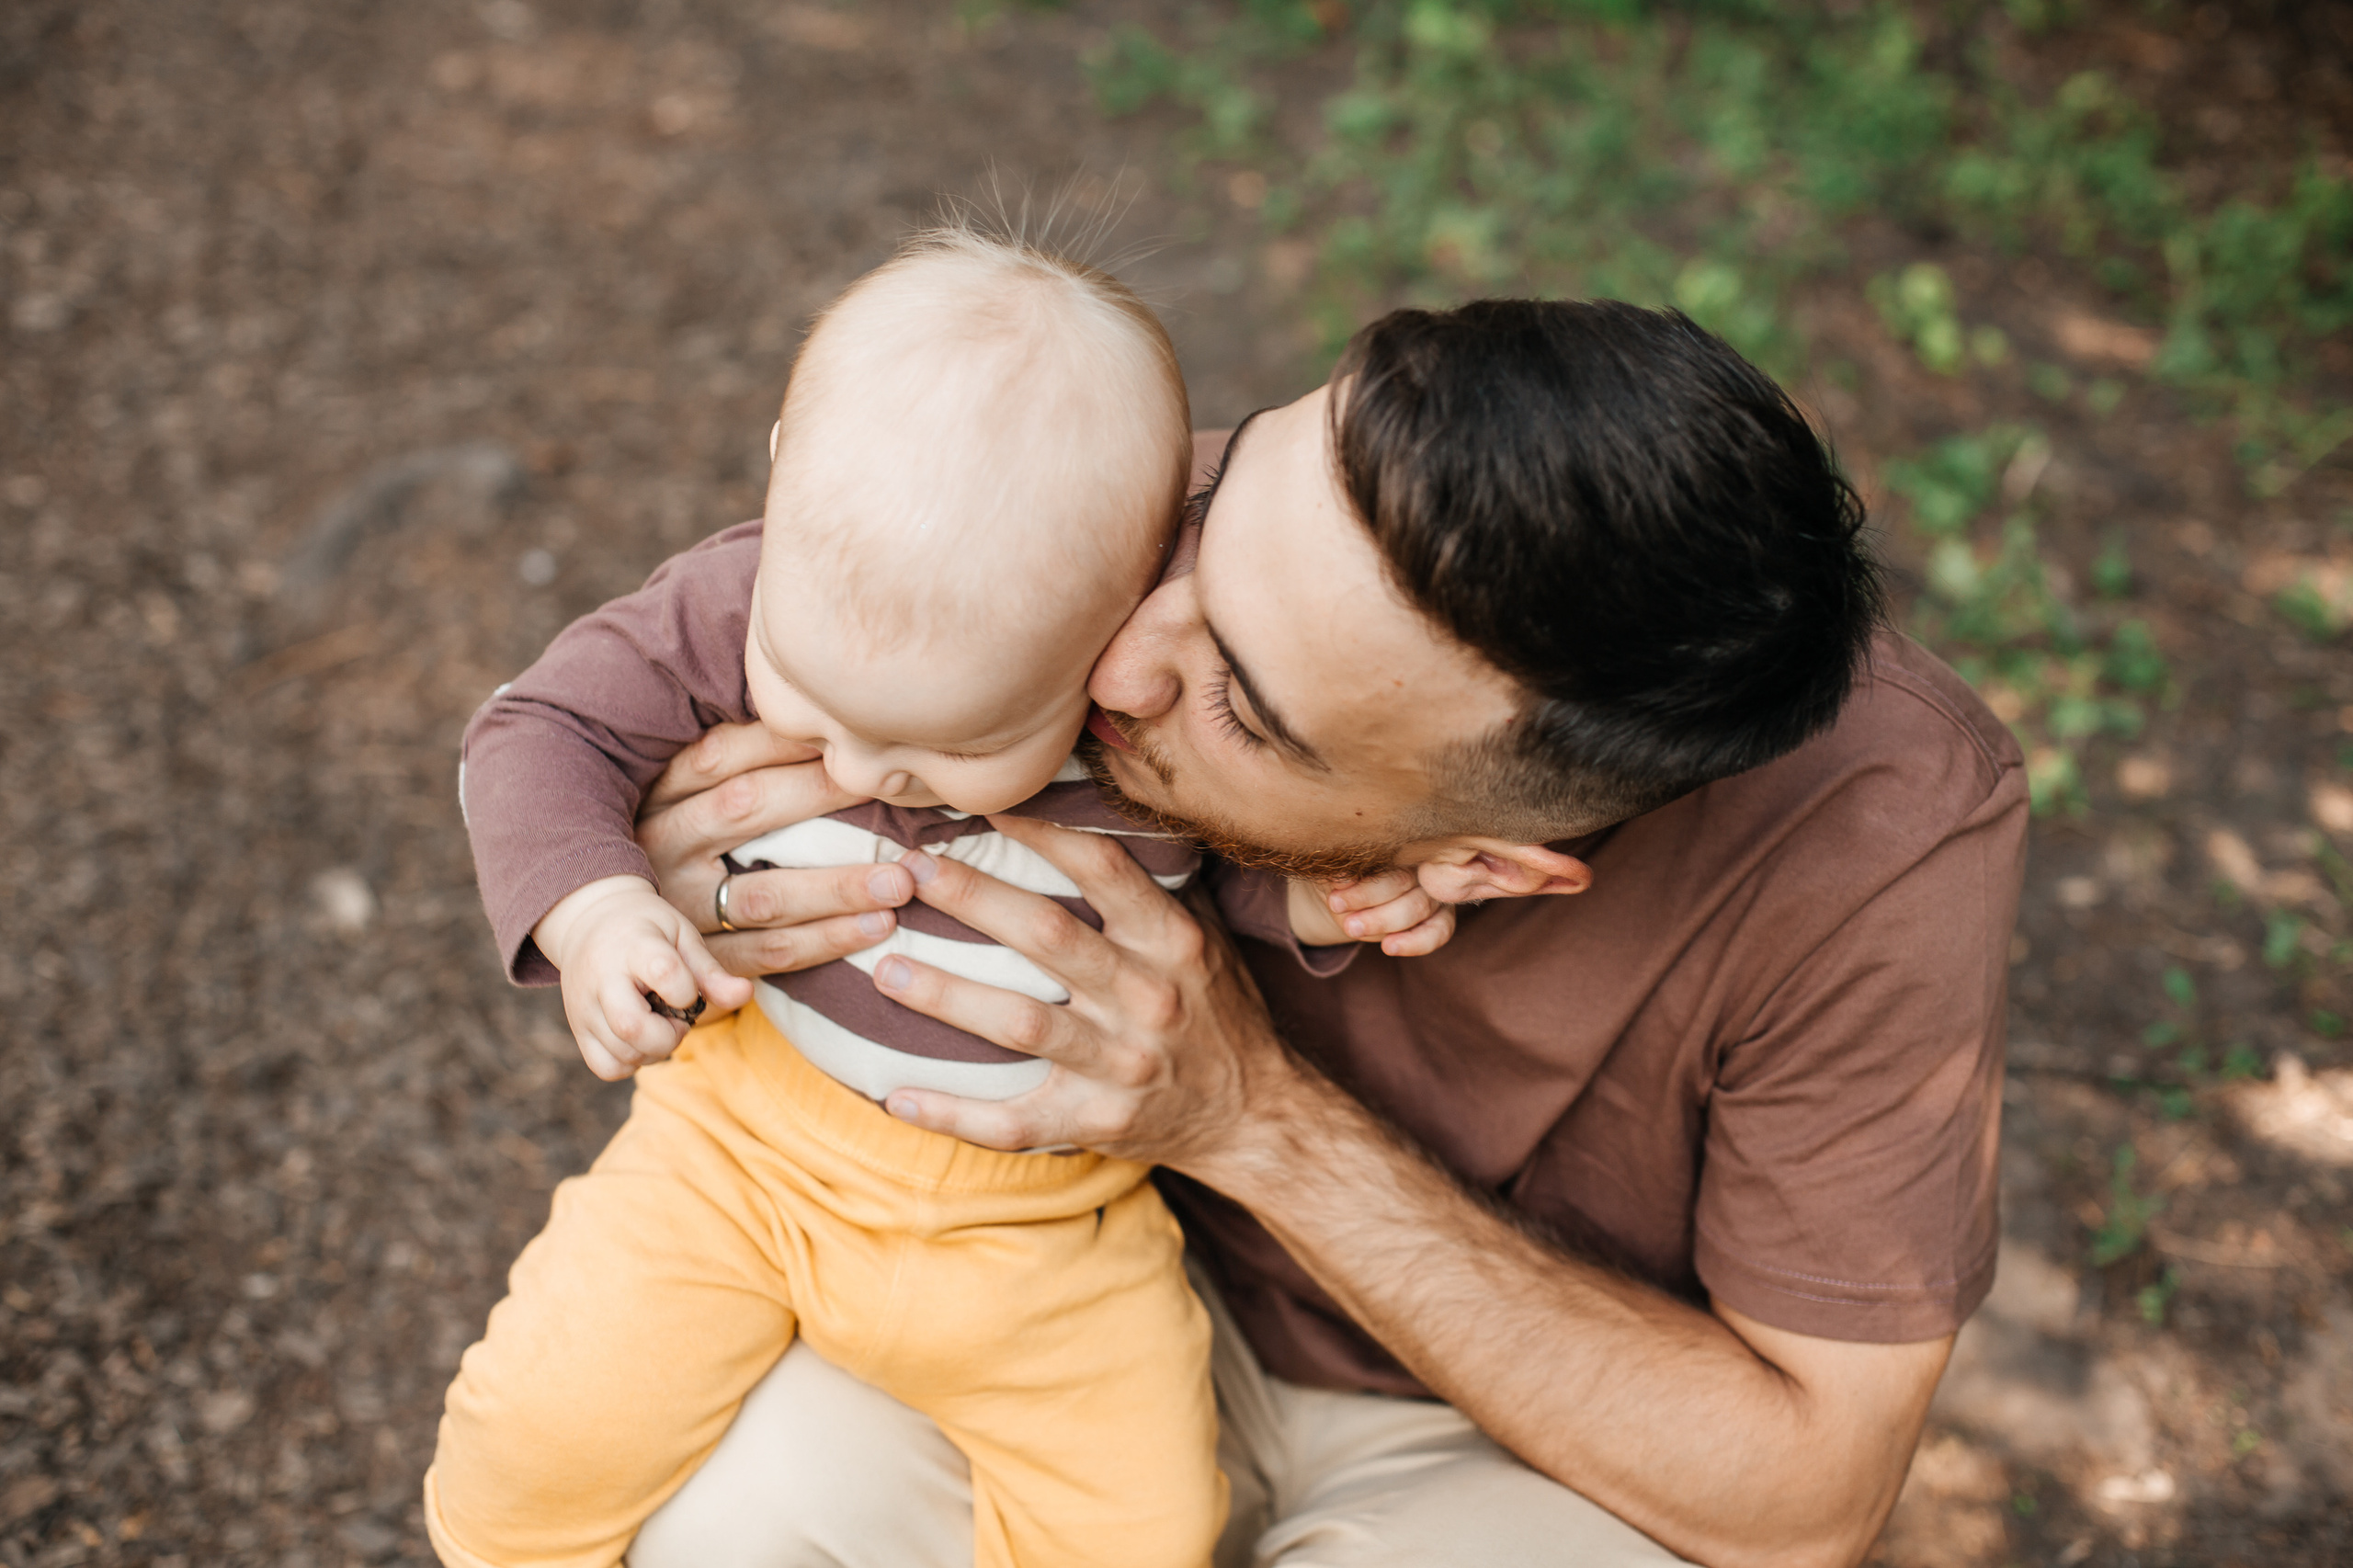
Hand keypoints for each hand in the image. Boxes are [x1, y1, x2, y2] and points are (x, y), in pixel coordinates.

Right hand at [533, 876, 752, 1079]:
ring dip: (654, 1051)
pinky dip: (631, 1063)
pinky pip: (606, 1067)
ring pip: (622, 1053)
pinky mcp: (578, 1029)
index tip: (687, 990)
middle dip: (669, 1037)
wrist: (591, 920)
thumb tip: (745, 995)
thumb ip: (712, 971)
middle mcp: (601, 978)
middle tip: (676, 1020)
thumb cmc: (648, 930)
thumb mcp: (682, 937)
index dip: (686, 990)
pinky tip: (640, 1041)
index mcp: (634, 946)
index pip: (664, 973)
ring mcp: (584, 1007)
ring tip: (659, 1025)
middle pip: (633, 1027)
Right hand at [635, 721, 913, 976]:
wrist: (616, 941)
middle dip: (822, 793)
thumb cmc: (671, 845)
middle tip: (891, 785)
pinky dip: (826, 941)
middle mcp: (662, 848)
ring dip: (838, 887)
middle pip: (745, 810)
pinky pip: (769, 953)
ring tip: (900, 881)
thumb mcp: (676, 797)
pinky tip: (878, 927)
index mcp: (656, 796)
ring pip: (765, 894)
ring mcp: (679, 909)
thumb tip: (806, 709)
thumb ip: (729, 760)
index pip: (719, 754)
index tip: (847, 726)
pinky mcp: (701, 961)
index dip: (782, 737)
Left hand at [861, 816, 1308, 1171]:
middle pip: (1046, 937)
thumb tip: (1091, 807)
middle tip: (908, 868)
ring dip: (945, 996)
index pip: (1102, 869)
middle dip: (971, 897)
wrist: (1255, 1115)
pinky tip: (896, 1097)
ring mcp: (1120, 1066)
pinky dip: (952, 1113)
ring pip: (1019, 1025)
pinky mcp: (1095, 1123)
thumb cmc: (1218, 1011)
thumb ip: (1151, 884)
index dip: (1040, 832)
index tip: (982, 807)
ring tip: (884, 968)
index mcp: (1173, 943)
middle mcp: (1149, 999)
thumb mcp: (1204, 937)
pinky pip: (1012, 1123)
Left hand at [1287, 869, 1455, 955]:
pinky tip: (1389, 948)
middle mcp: (1423, 863)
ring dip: (1382, 921)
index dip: (1362, 881)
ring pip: (1418, 907)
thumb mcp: (1336, 871)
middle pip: (1402, 882)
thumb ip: (1342, 873)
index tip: (1335, 894)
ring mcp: (1436, 890)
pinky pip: (1438, 932)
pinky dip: (1415, 943)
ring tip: (1351, 928)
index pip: (1387, 858)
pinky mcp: (1443, 917)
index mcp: (1399, 843)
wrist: (1346, 899)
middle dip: (1367, 900)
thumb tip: (1342, 878)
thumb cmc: (1343, 877)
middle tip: (1339, 911)